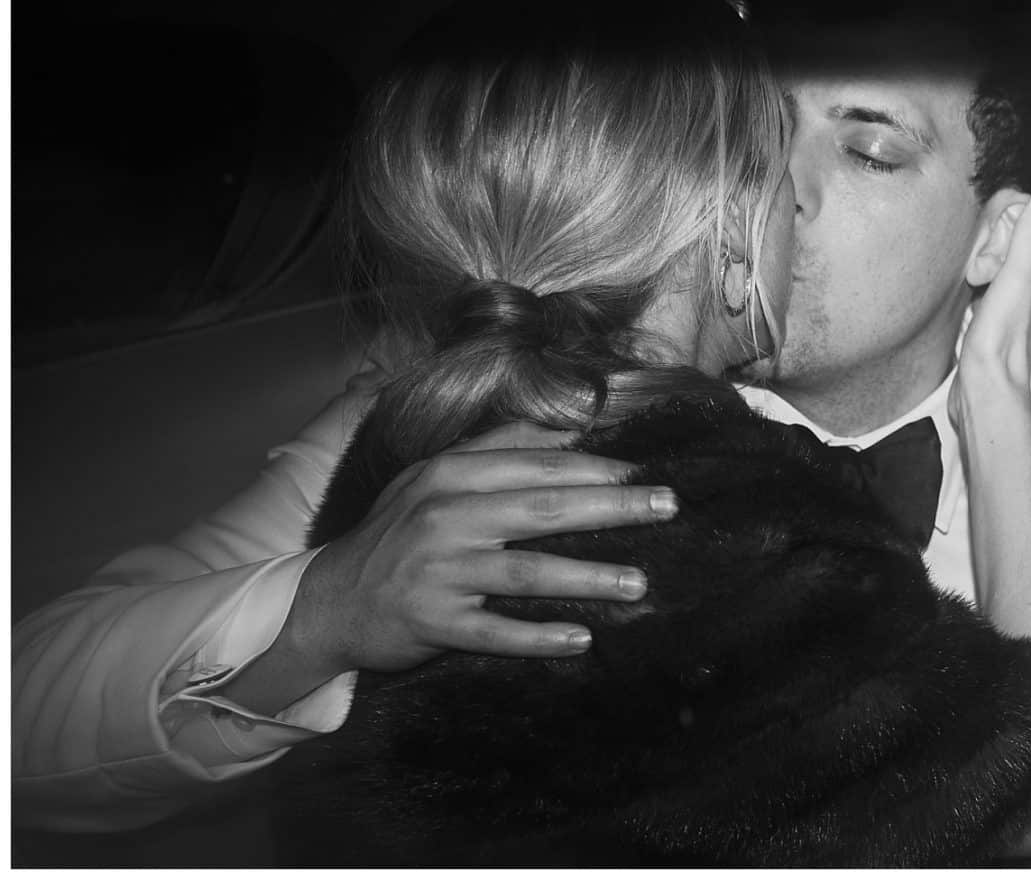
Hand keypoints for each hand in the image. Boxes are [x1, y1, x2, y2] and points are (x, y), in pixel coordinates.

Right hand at [289, 421, 676, 674]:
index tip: (644, 472)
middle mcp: (448, 517)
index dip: (596, 468)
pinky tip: (581, 639)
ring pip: (528, 573)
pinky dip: (539, 637)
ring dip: (589, 578)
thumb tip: (570, 425)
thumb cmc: (398, 531)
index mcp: (454, 473)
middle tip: (666, 506)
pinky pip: (496, 632)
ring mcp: (441, 572)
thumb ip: (500, 446)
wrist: (330, 600)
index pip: (539, 465)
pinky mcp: (434, 624)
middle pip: (545, 509)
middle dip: (613, 507)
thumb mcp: (437, 475)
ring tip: (639, 583)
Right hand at [958, 182, 1030, 401]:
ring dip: (1014, 241)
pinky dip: (993, 266)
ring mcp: (1016, 306)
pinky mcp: (996, 320)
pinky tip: (978, 268)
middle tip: (1024, 198)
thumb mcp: (1015, 276)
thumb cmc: (1003, 337)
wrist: (987, 388)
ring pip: (1022, 265)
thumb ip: (1028, 236)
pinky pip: (999, 283)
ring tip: (996, 226)